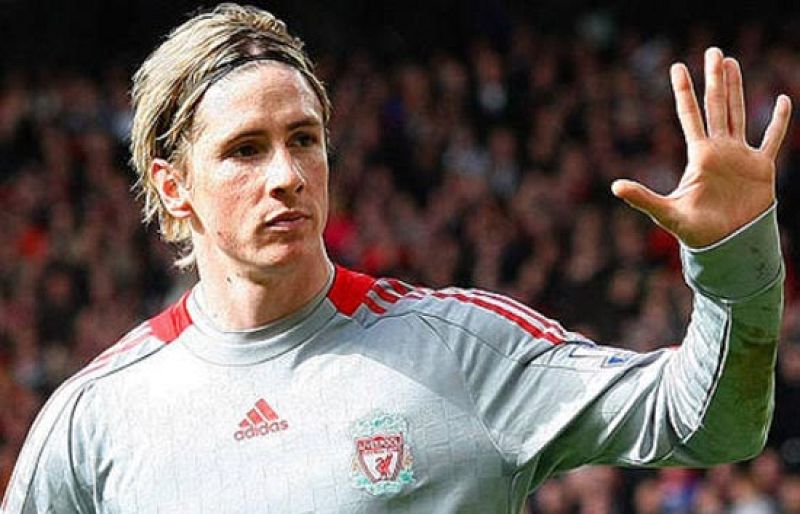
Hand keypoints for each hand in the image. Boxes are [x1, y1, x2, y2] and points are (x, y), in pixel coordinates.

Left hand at [611, 47, 791, 247]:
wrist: (726, 245)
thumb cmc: (695, 231)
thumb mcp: (665, 212)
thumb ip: (642, 197)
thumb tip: (614, 186)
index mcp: (698, 155)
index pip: (689, 114)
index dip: (684, 90)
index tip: (677, 67)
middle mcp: (719, 150)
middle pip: (716, 105)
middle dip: (715, 78)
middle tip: (713, 51)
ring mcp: (740, 156)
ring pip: (738, 113)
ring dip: (737, 88)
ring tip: (732, 63)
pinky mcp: (761, 168)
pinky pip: (771, 139)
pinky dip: (778, 121)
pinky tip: (782, 99)